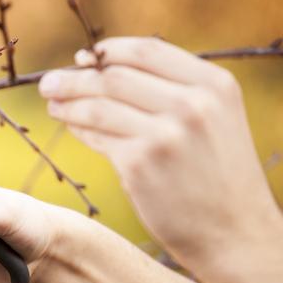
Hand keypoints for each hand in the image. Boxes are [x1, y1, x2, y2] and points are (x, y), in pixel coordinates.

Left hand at [39, 36, 281, 266]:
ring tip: (52, 103)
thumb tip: (95, 65)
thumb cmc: (215, 175)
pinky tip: (72, 127)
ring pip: (98, 106)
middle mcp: (192, 104)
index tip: (81, 58)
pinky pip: (97, 137)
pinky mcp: (139, 164)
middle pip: (114, 76)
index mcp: (213, 84)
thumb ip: (168, 90)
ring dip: (67, 103)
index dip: (105, 51)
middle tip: (48, 83)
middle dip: (73, 78)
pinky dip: (79, 129)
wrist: (233, 233)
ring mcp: (165, 134)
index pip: (145, 49)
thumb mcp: (212, 119)